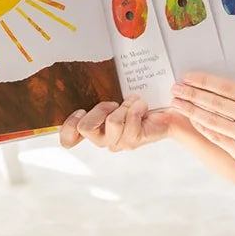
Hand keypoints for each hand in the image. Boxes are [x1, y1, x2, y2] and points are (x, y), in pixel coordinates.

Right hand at [59, 97, 184, 152]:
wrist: (167, 109)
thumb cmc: (138, 103)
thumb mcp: (113, 98)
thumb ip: (95, 99)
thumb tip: (80, 92)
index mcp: (93, 129)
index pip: (68, 139)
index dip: (68, 128)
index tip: (80, 111)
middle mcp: (103, 139)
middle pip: (86, 128)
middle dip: (100, 109)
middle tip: (115, 103)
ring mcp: (118, 143)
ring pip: (111, 122)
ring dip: (124, 106)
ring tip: (134, 103)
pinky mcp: (133, 141)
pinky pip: (129, 121)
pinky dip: (137, 108)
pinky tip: (142, 107)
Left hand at [171, 75, 234, 187]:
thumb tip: (217, 93)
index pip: (226, 87)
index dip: (204, 81)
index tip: (189, 77)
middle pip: (215, 102)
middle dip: (191, 94)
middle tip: (176, 88)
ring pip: (212, 120)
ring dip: (191, 110)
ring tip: (177, 103)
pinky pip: (216, 137)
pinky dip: (202, 127)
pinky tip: (193, 120)